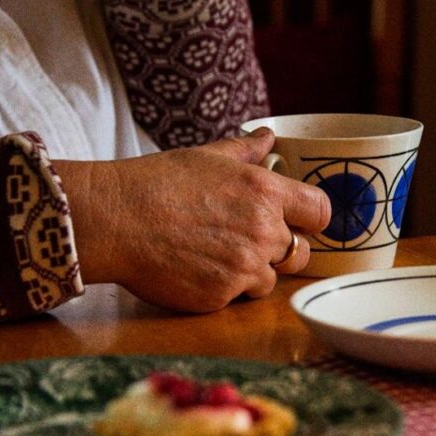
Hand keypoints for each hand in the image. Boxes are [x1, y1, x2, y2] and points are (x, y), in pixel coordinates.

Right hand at [55, 131, 331, 311]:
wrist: (115, 220)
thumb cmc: (157, 183)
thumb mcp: (206, 157)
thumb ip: (245, 151)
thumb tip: (268, 137)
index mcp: (266, 193)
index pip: (321, 212)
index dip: (313, 219)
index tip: (300, 222)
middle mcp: (263, 232)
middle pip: (301, 252)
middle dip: (283, 249)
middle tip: (249, 242)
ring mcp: (244, 268)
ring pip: (270, 280)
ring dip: (251, 272)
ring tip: (215, 255)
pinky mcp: (222, 296)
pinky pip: (237, 298)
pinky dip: (222, 289)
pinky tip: (196, 270)